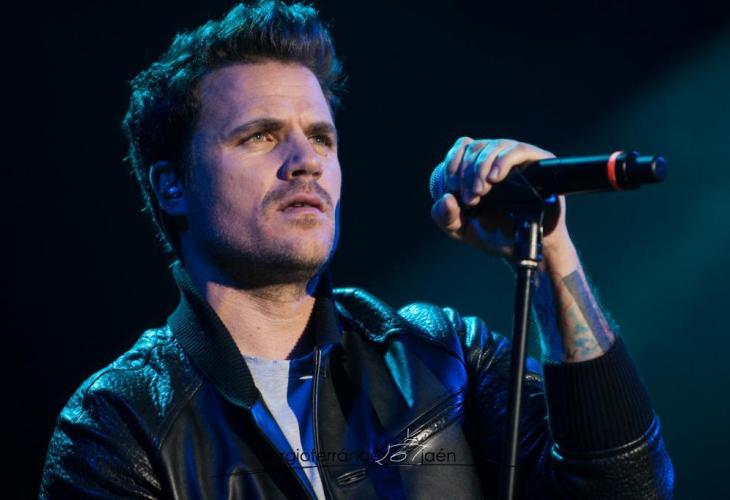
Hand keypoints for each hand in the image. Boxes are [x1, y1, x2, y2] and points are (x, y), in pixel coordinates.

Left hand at [430, 137, 571, 260]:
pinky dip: (502, 162)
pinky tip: (494, 179)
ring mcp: (517, 158)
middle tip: (470, 199)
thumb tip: (446, 199)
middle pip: (475, 147)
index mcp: (476, 165)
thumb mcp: (460, 228)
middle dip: (467, 173)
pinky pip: (518, 151)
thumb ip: (444, 216)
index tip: (452, 187)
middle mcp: (496, 157)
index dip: (453, 163)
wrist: (522, 247)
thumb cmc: (492, 234)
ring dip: (481, 169)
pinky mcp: (538, 162)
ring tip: (480, 193)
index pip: (462, 147)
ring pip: (494, 147)